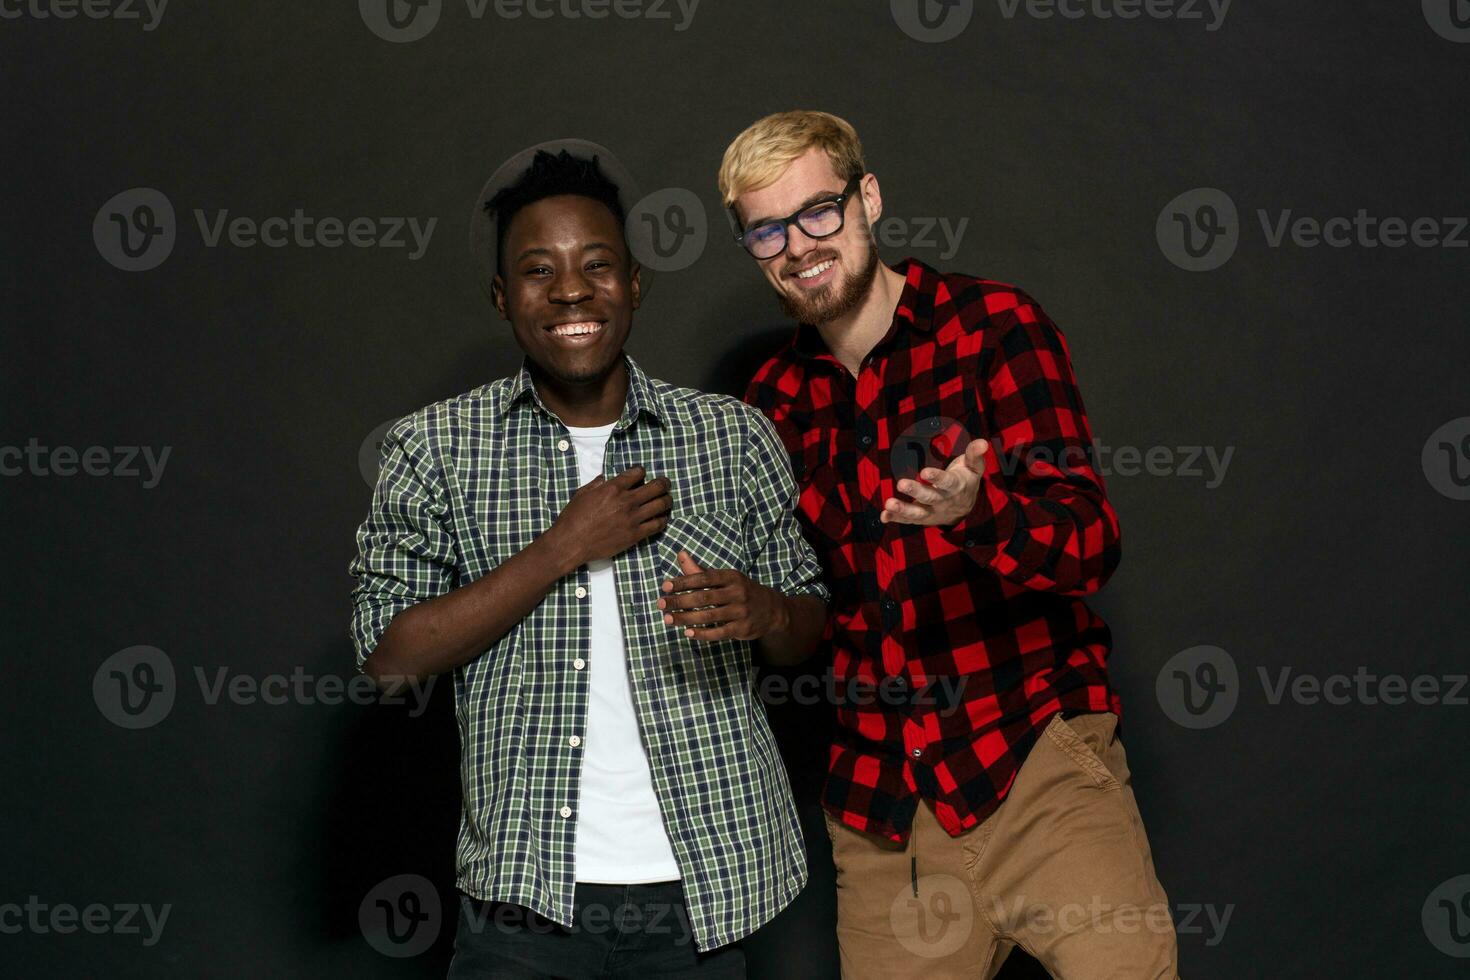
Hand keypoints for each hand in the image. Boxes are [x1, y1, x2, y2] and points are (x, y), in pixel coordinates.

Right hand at [547, 465, 670, 566]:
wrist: (571, 542)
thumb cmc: (573, 518)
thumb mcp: (582, 494)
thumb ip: (596, 484)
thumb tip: (604, 478)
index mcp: (613, 488)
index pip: (638, 473)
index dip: (642, 472)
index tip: (642, 474)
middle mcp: (626, 501)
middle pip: (656, 487)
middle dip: (664, 483)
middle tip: (666, 484)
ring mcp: (632, 518)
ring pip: (661, 505)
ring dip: (667, 500)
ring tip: (667, 500)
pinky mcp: (635, 535)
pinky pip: (657, 525)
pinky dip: (662, 520)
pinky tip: (662, 519)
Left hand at [657, 552, 788, 641]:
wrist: (773, 610)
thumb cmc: (742, 591)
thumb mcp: (726, 578)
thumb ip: (700, 570)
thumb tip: (680, 554)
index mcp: (731, 577)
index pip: (703, 578)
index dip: (683, 582)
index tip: (665, 586)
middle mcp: (737, 592)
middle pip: (704, 597)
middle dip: (680, 601)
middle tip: (661, 604)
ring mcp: (741, 611)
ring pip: (709, 616)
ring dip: (686, 618)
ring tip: (668, 619)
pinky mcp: (742, 628)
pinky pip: (719, 632)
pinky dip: (702, 634)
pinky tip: (687, 633)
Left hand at [881, 438, 989, 525]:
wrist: (964, 509)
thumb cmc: (965, 481)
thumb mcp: (973, 468)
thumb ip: (975, 455)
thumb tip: (983, 442)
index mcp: (955, 486)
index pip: (947, 482)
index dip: (937, 477)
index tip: (925, 471)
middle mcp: (943, 501)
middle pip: (929, 497)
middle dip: (915, 491)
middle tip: (901, 483)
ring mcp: (931, 511)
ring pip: (917, 513)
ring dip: (903, 509)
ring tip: (888, 503)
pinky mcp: (921, 517)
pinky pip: (908, 520)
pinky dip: (896, 519)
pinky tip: (884, 516)